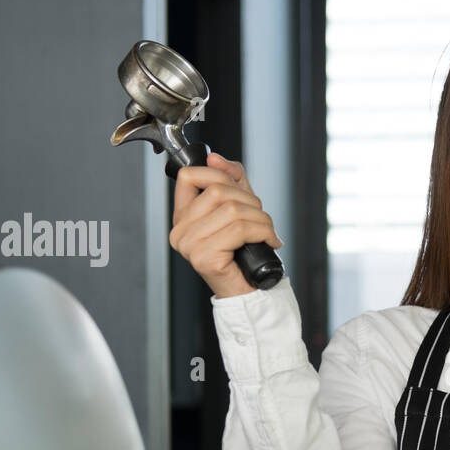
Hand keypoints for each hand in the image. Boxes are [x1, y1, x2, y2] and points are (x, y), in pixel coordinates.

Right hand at [169, 152, 283, 298]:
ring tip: (268, 232)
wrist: (251, 292)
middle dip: (251, 202)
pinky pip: (239, 230)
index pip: (189, 176)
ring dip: (261, 219)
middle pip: (218, 192)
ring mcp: (189, 245)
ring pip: (232, 210)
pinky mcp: (204, 257)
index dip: (218, 175)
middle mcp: (180, 230)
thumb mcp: (240, 208)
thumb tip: (215, 158)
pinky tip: (269, 241)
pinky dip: (262, 232)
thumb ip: (230, 180)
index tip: (239, 188)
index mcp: (183, 217)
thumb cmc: (245, 253)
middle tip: (264, 220)